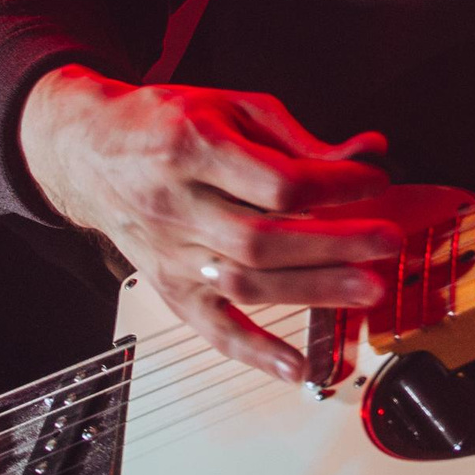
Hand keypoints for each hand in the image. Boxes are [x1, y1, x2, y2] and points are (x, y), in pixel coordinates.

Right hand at [18, 64, 397, 381]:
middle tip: (386, 242)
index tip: (374, 181)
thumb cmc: (166, 122)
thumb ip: (300, 137)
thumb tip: (368, 154)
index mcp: (192, 147)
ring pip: (246, 283)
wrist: (89, 150)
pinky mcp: (169, 287)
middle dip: (335, 244)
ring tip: (366, 290)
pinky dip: (254, 352)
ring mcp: (170, 252)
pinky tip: (296, 366)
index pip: (277, 181)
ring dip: (312, 292)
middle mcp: (176, 204)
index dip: (335, 185)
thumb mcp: (232, 107)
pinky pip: (210, 328)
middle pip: (265, 237)